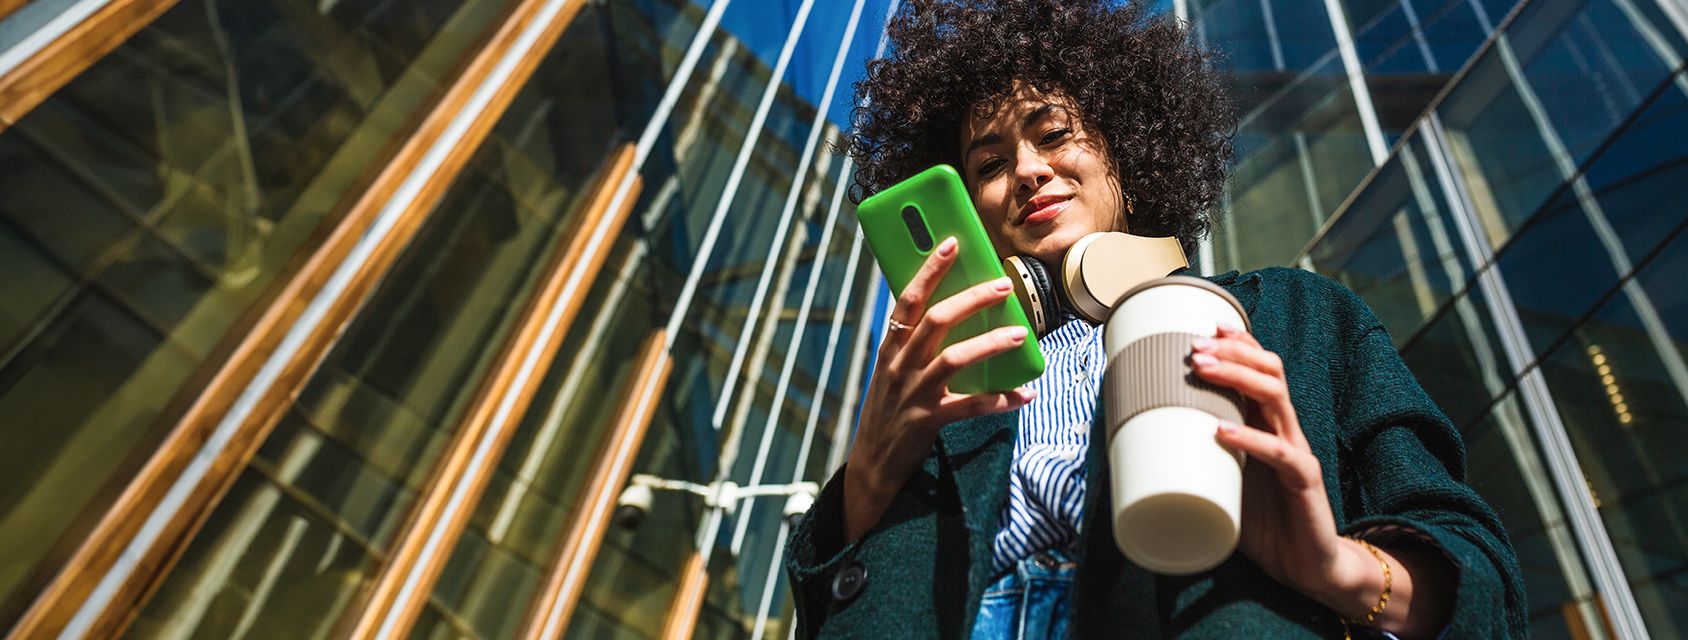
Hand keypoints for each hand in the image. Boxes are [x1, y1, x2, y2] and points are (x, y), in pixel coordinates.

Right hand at [844, 236, 1035, 541]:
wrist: (872, 462)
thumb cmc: (888, 410)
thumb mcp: (891, 371)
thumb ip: (913, 345)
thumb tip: (950, 312)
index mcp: (890, 347)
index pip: (908, 299)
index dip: (929, 270)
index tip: (951, 244)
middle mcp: (899, 365)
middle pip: (936, 321)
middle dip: (972, 299)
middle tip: (1003, 286)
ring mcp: (914, 393)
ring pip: (954, 359)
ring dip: (990, 343)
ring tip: (1020, 335)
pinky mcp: (928, 420)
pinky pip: (970, 406)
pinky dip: (1000, 400)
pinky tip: (1025, 395)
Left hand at [1192, 323, 1449, 635]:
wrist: (1307, 565)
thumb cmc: (1263, 521)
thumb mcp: (1221, 481)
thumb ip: (1193, 460)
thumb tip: (1133, 448)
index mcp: (1267, 425)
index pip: (1260, 369)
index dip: (1238, 344)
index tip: (1204, 327)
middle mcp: (1285, 429)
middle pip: (1269, 372)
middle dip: (1233, 352)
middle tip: (1193, 347)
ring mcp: (1297, 452)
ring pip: (1276, 398)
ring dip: (1238, 378)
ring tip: (1203, 370)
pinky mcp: (1305, 481)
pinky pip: (1281, 454)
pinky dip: (1250, 439)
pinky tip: (1222, 431)